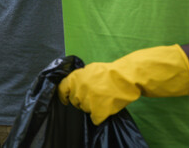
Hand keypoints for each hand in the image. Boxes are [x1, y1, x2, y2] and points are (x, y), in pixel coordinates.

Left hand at [58, 44, 188, 123]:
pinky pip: (95, 119)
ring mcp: (88, 101)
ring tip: (103, 100)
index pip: (62, 89)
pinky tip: (106, 109)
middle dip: (82, 101)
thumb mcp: (90, 69)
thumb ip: (80, 77)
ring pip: (85, 110)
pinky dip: (100, 116)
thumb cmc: (110, 72)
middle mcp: (79, 90)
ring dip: (92, 108)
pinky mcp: (98, 111)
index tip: (65, 100)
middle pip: (75, 101)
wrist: (126, 77)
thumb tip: (75, 84)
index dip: (63, 96)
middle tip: (94, 96)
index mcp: (75, 78)